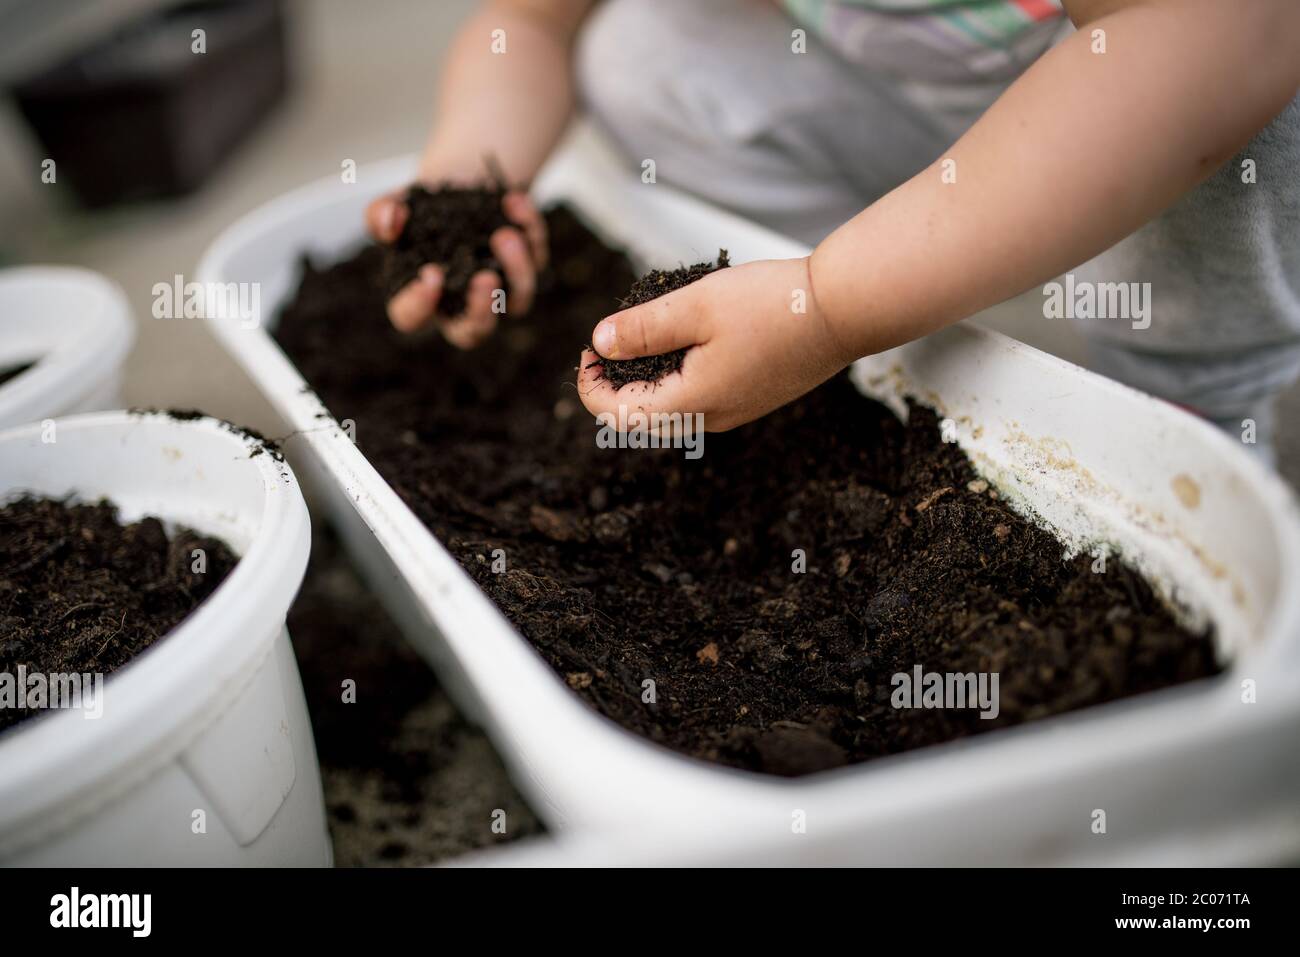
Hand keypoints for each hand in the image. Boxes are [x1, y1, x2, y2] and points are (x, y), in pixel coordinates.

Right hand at [365, 187, 547, 347]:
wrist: (460, 183)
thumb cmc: (423, 208)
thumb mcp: (397, 205)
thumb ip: (381, 215)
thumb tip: (390, 222)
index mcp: (421, 296)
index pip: (411, 318)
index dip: (419, 304)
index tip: (431, 274)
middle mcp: (461, 303)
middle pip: (472, 333)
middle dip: (481, 313)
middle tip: (485, 279)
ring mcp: (499, 290)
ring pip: (517, 302)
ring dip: (516, 270)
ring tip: (505, 235)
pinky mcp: (527, 267)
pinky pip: (536, 259)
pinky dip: (529, 230)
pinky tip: (514, 201)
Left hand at [577, 257, 854, 431]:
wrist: (842, 311)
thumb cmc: (772, 304)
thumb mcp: (696, 304)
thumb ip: (643, 328)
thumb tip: (599, 344)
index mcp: (693, 402)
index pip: (619, 416)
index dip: (591, 387)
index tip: (588, 351)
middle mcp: (713, 418)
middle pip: (643, 421)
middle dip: (614, 388)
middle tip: (605, 347)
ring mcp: (736, 411)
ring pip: (672, 413)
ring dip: (645, 384)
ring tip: (639, 341)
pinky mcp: (752, 398)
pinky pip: (699, 401)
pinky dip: (675, 381)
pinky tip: (680, 345)